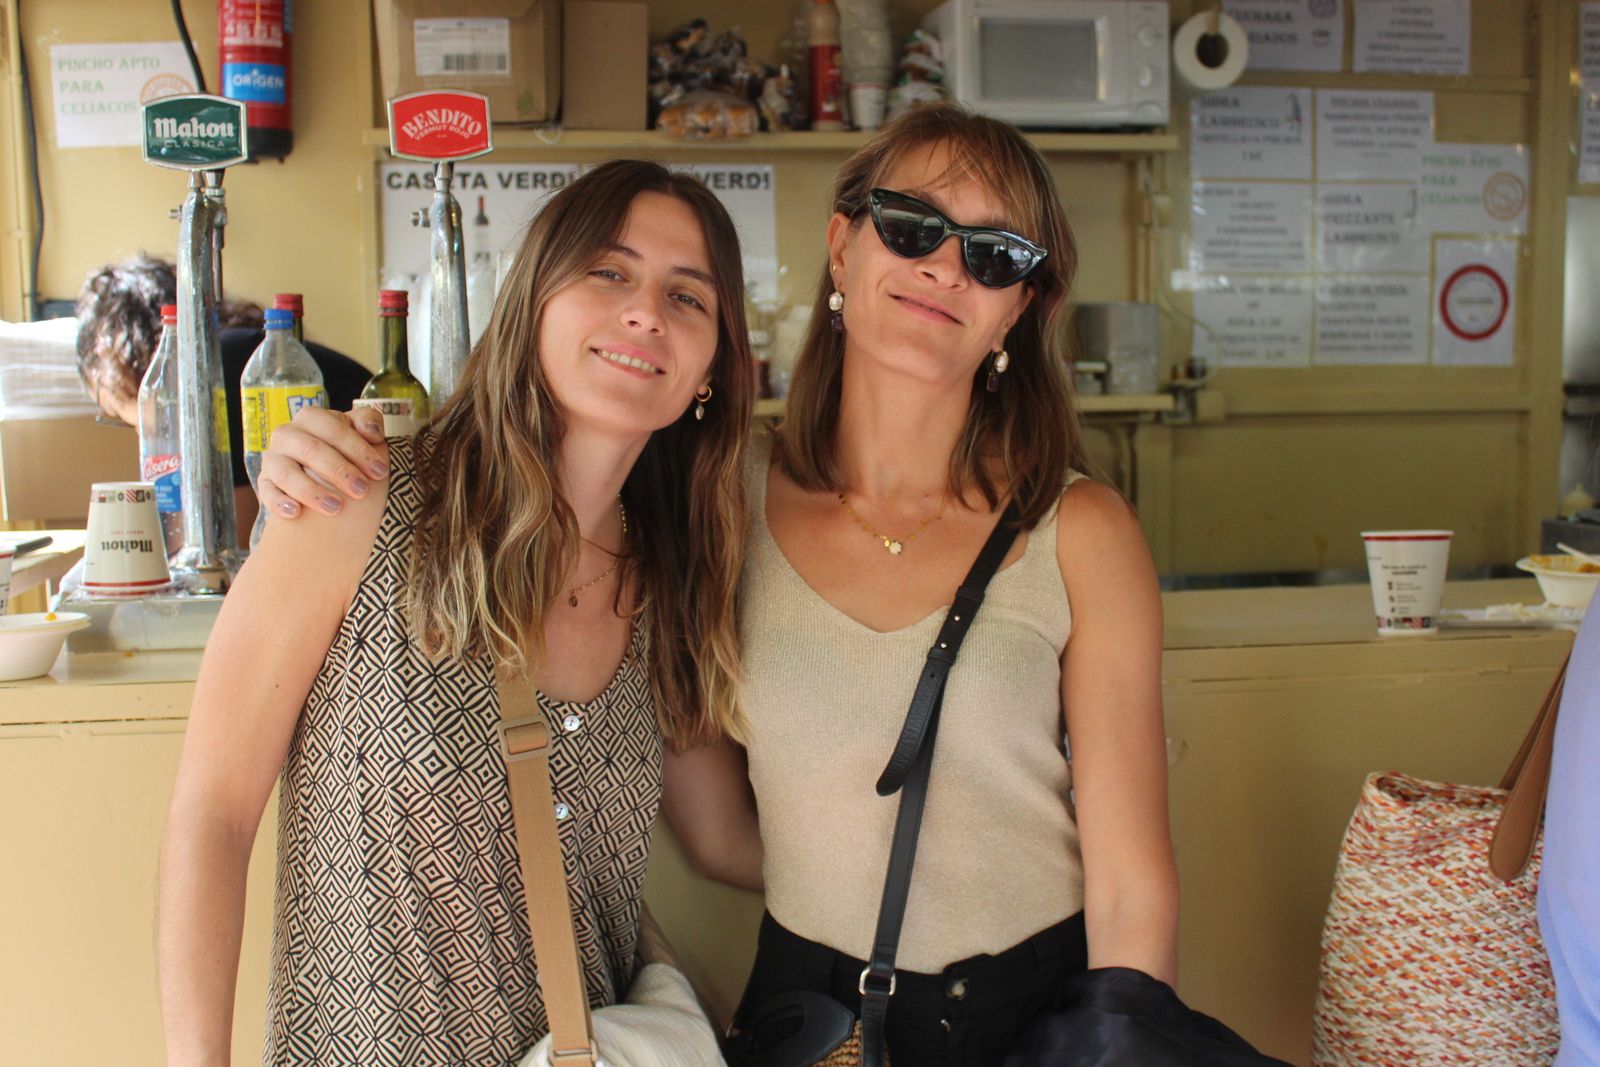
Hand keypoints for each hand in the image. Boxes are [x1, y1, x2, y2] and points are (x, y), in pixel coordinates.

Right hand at [257, 407, 390, 517]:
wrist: (314, 472)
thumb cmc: (341, 449)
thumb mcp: (355, 431)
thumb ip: (367, 421)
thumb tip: (373, 432)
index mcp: (310, 418)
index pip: (333, 428)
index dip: (358, 449)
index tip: (380, 471)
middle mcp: (287, 435)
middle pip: (311, 450)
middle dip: (339, 471)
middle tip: (362, 491)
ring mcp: (273, 460)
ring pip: (287, 473)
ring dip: (312, 490)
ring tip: (336, 507)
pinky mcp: (265, 483)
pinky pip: (267, 493)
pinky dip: (280, 502)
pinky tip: (296, 512)